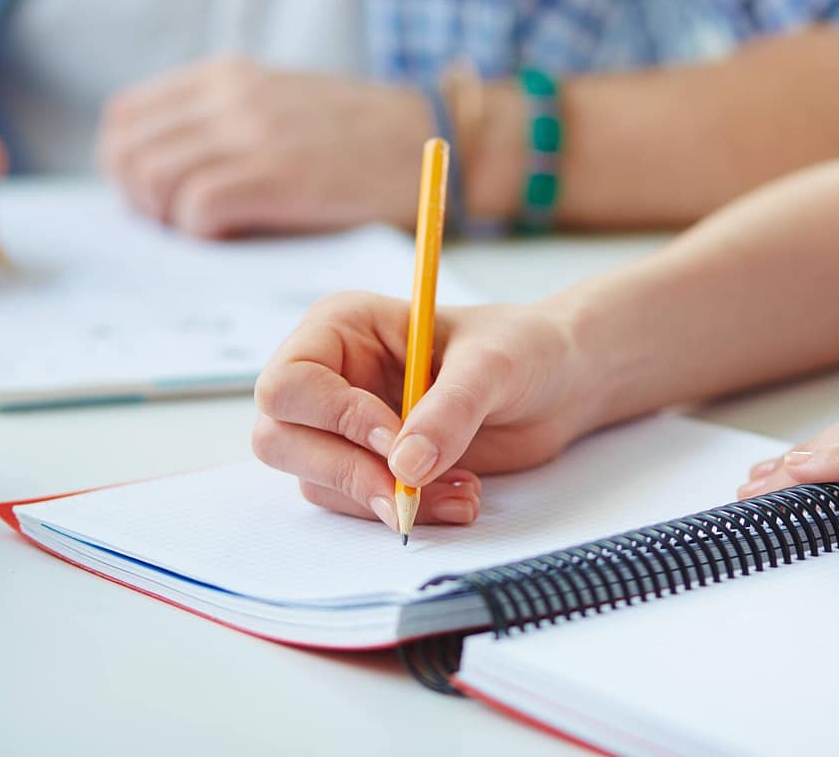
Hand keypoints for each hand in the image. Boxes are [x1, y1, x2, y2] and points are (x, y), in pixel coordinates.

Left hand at [97, 58, 432, 237]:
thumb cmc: (356, 138)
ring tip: (210, 231)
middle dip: (139, 200)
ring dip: (169, 219)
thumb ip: (221, 123)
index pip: (125, 118)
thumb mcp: (279, 104)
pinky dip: (204, 233)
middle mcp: (230, 95)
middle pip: (126, 151)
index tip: (158, 196)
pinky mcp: (277, 174)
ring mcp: (252, 132)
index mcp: (225, 76)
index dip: (127, 166)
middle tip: (178, 224)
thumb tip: (157, 176)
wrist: (432, 137)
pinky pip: (196, 208)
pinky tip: (239, 234)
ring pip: (151, 179)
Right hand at [251, 294, 600, 530]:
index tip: (394, 439)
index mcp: (341, 327)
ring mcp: (344, 425)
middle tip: (407, 491)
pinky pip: (356, 504)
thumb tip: (405, 466)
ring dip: (384, 498)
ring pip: (317, 480)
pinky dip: (406, 511)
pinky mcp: (369, 466)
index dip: (333, 418)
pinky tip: (460, 496)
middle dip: (346, 472)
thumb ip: (450, 409)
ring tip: (461, 488)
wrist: (558, 385)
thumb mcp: (495, 365)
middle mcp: (330, 375)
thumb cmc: (522, 348)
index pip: (288, 382)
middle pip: (279, 438)